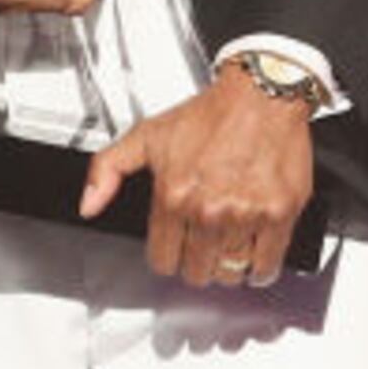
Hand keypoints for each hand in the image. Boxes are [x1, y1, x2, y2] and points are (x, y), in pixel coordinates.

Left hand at [83, 66, 318, 289]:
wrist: (260, 96)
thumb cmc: (209, 115)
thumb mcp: (145, 136)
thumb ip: (107, 169)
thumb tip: (88, 205)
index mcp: (173, 195)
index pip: (163, 258)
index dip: (166, 258)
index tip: (174, 251)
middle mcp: (208, 209)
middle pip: (197, 271)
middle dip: (196, 266)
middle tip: (201, 253)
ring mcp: (246, 214)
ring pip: (231, 271)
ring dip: (227, 269)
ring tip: (226, 255)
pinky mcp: (279, 214)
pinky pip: (267, 263)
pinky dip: (260, 270)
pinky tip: (254, 263)